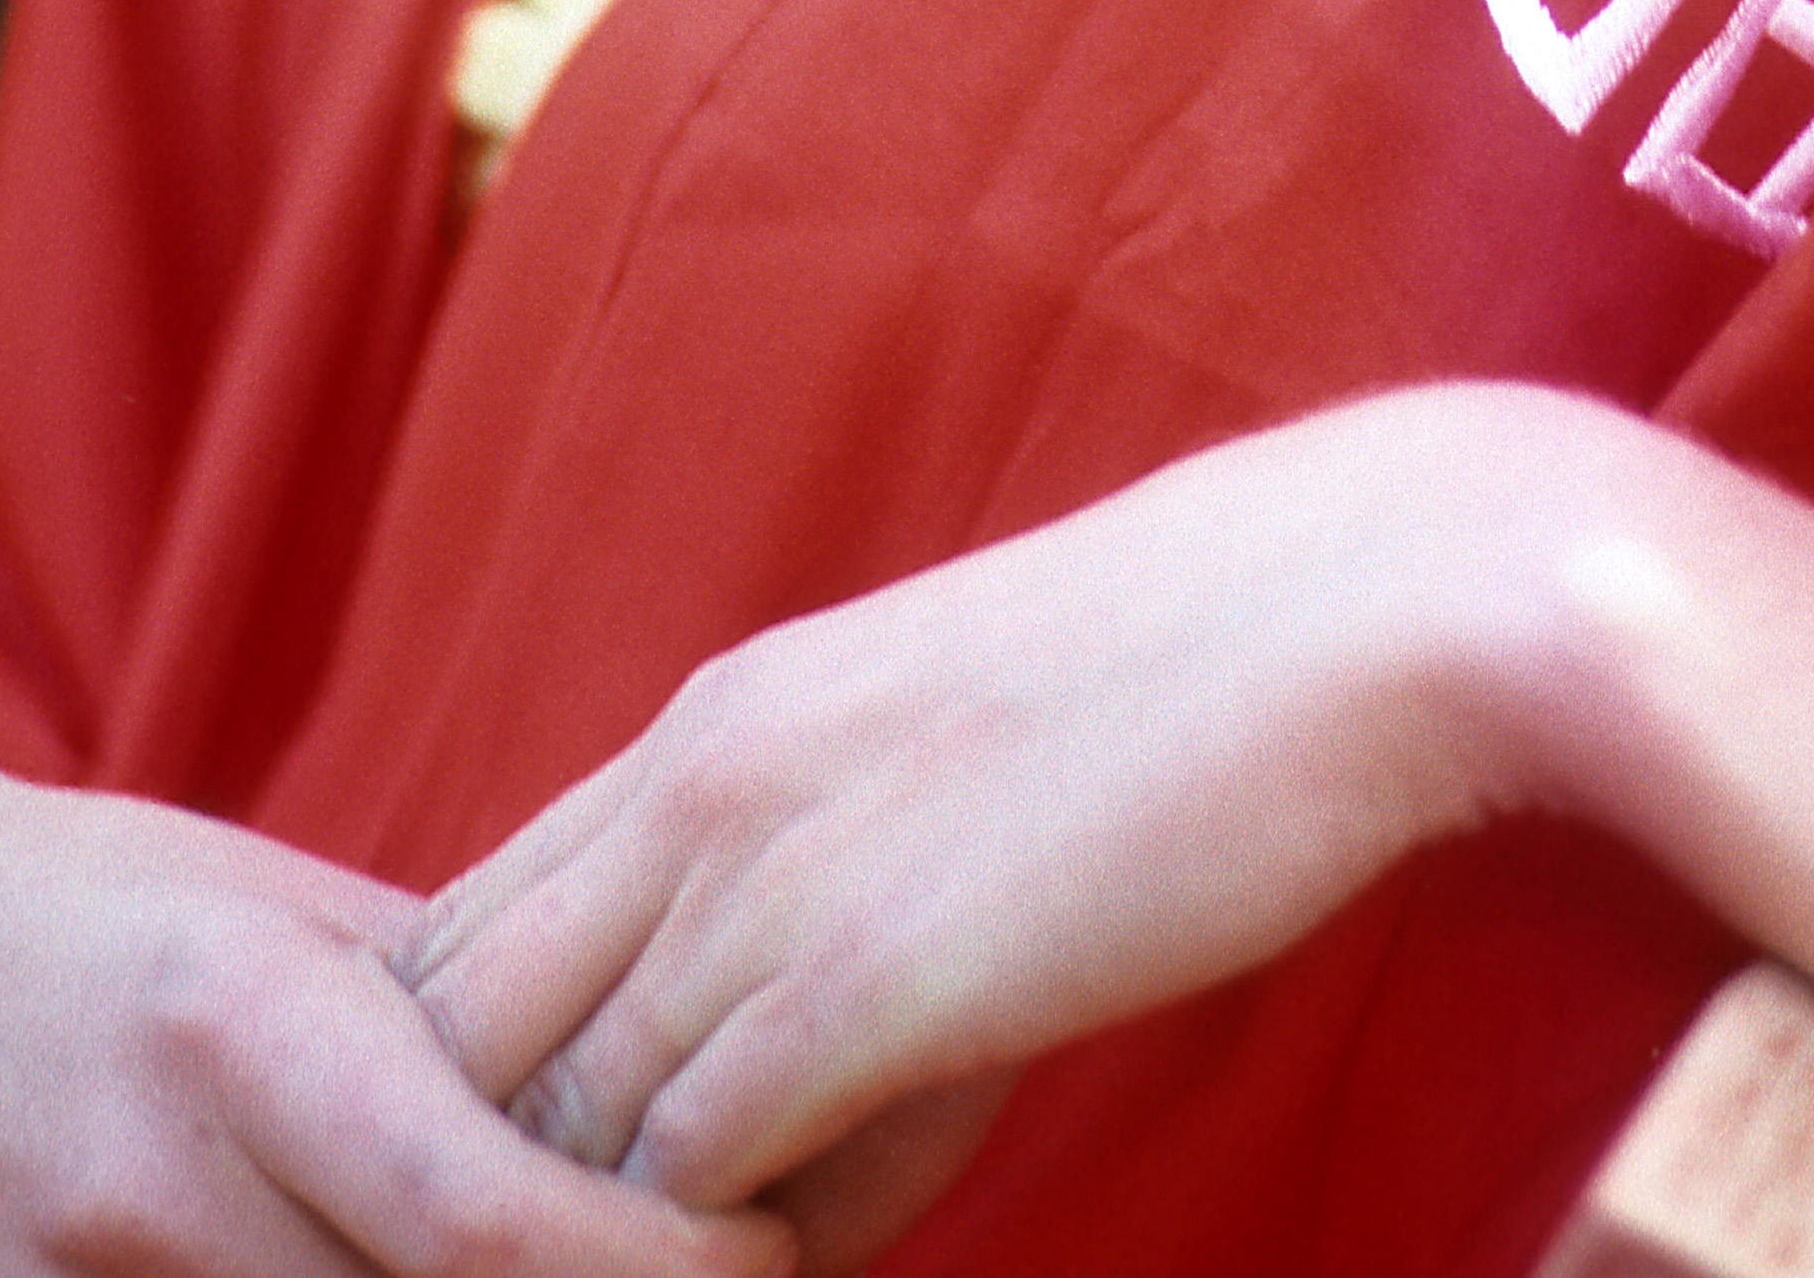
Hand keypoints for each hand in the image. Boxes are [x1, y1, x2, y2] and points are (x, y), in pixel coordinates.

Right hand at [0, 738, 794, 1277]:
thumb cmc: (95, 912)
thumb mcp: (281, 919)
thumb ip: (451, 1003)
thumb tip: (653, 1063)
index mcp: (245, 1035)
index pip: (487, 1226)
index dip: (656, 1267)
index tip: (764, 1247)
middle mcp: (162, 1196)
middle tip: (724, 1273)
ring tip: (580, 1276)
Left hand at [401, 390, 1560, 1236]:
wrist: (1355, 600)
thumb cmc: (1202, 682)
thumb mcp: (950, 743)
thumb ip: (843, 871)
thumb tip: (807, 1061)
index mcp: (718, 720)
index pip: (471, 934)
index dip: (505, 1078)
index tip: (598, 1163)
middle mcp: (697, 785)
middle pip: (458, 1040)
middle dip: (512, 1172)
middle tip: (651, 1229)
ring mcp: (761, 884)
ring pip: (552, 1137)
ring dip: (630, 1234)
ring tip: (767, 1244)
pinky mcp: (855, 991)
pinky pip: (684, 1193)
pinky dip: (731, 1257)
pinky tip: (850, 1242)